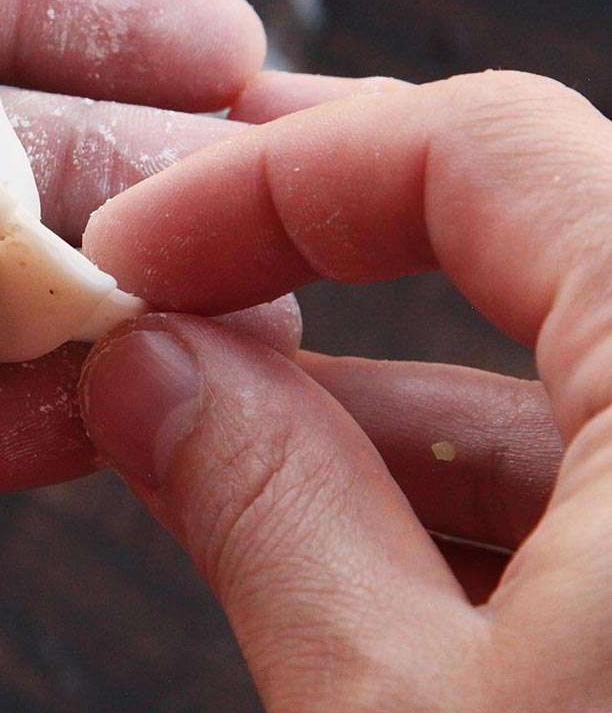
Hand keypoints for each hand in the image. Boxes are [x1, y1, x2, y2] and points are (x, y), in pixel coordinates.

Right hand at [79, 70, 609, 712]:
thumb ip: (275, 514)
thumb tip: (157, 373)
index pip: (489, 145)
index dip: (279, 179)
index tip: (145, 252)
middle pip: (536, 236)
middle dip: (322, 279)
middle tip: (172, 311)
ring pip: (585, 370)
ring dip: (393, 417)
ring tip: (228, 467)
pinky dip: (501, 502)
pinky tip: (367, 567)